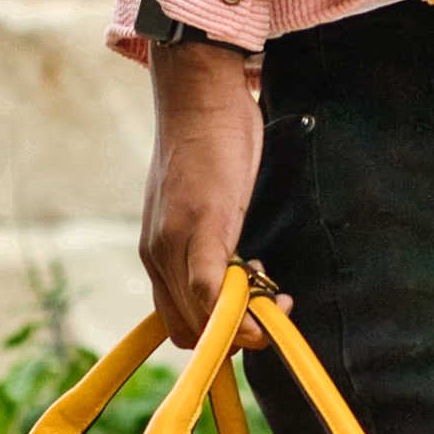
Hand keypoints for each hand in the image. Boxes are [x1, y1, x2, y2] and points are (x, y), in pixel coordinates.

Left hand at [139, 40, 284, 346]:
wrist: (197, 95)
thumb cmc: (207, 143)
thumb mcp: (199, 203)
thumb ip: (207, 240)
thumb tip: (238, 269)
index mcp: (156, 252)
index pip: (179, 322)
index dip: (218, 336)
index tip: (253, 318)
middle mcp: (158, 255)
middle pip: (189, 331)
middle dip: (235, 338)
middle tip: (273, 309)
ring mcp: (175, 244)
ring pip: (202, 320)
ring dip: (245, 328)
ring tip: (276, 300)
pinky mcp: (202, 228)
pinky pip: (212, 292)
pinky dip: (239, 314)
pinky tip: (270, 305)